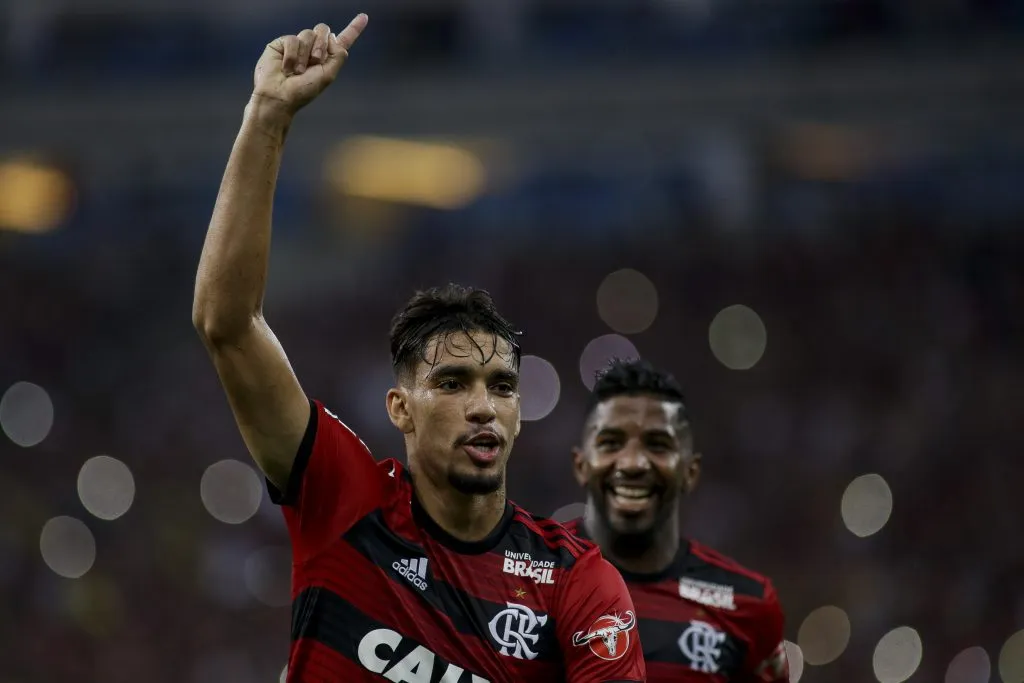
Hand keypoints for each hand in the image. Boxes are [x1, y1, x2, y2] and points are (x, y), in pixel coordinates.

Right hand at [251, 14, 367, 118]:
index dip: (354, 28)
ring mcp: (298, 45)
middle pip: (324, 30)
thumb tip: (332, 35)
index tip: (364, 17)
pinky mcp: (282, 44)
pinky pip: (292, 39)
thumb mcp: (328, 75)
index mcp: (328, 58)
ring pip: (308, 33)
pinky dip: (292, 55)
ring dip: (305, 55)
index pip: (343, 40)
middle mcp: (313, 49)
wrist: (279, 96)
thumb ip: (338, 54)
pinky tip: (287, 67)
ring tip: (297, 71)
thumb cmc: (303, 90)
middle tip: (314, 62)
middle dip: (321, 46)